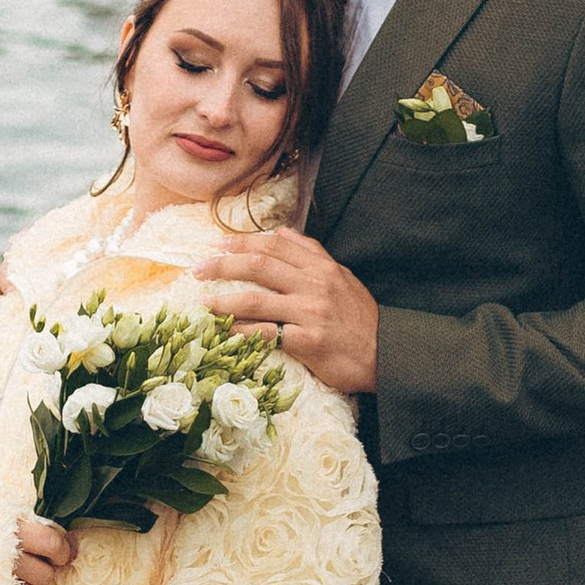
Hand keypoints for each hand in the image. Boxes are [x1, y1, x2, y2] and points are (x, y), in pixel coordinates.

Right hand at [7, 515, 76, 584]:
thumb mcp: (1, 516)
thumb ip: (35, 527)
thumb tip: (72, 543)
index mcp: (8, 528)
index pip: (50, 543)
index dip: (62, 551)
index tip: (61, 554)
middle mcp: (1, 555)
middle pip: (44, 574)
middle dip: (45, 571)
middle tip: (33, 564)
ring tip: (16, 577)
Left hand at [194, 232, 378, 395]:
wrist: (386, 353)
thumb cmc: (359, 318)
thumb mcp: (341, 276)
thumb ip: (311, 253)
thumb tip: (281, 231)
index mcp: (321, 267)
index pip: (275, 246)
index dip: (243, 242)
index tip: (219, 244)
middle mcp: (315, 285)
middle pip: (260, 266)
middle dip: (224, 265)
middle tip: (198, 270)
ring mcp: (311, 312)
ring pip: (257, 300)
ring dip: (224, 301)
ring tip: (203, 303)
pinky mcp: (308, 341)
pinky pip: (266, 334)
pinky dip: (242, 332)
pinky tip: (225, 333)